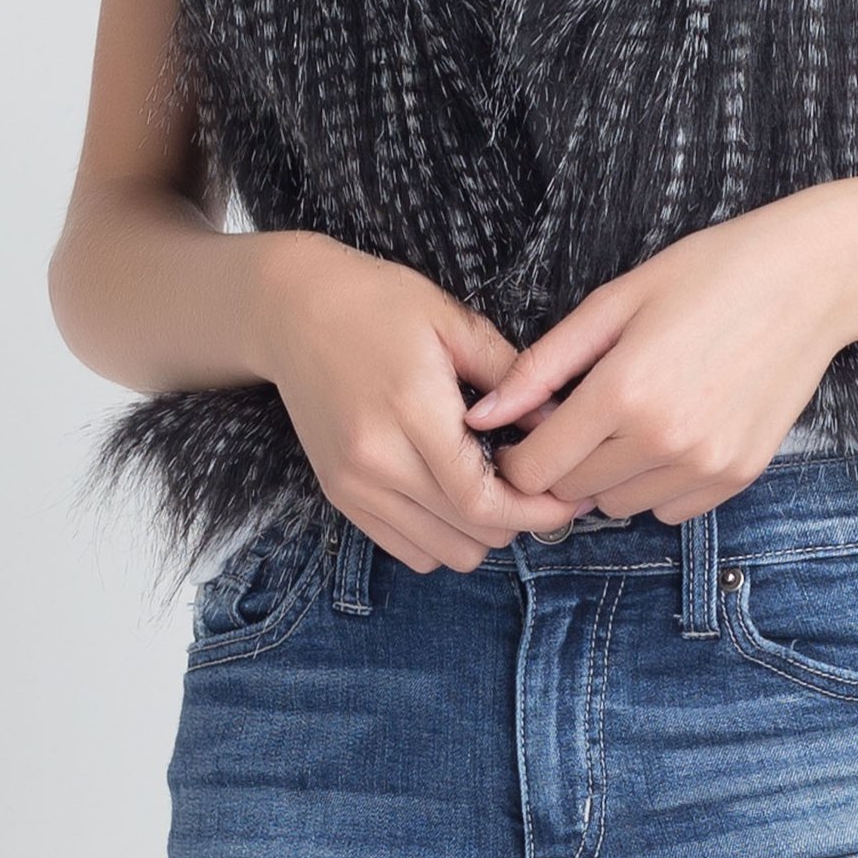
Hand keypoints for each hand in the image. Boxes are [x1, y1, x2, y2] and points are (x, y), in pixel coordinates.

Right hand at [245, 233, 585, 572]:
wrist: (290, 309)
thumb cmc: (375, 303)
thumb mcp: (451, 320)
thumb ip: (511, 374)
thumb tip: (559, 421)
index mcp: (411, 410)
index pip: (481, 499)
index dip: (534, 511)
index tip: (567, 500)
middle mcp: (376, 460)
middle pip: (467, 534)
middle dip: (517, 519)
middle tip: (538, 485)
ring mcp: (352, 484)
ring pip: (439, 554)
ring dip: (478, 533)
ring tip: (494, 487)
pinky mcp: (339, 494)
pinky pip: (404, 550)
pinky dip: (441, 537)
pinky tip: (454, 494)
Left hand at [459, 194, 857, 524]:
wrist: (808, 280)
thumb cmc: (708, 274)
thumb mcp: (615, 302)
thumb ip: (543, 365)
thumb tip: (483, 414)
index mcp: (623, 391)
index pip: (535, 469)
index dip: (517, 453)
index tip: (525, 429)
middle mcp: (664, 440)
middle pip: (572, 491)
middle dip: (561, 459)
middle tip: (581, 411)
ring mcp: (706, 464)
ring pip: (618, 505)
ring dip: (609, 473)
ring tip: (631, 414)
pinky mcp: (738, 476)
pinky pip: (668, 508)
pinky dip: (655, 482)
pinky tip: (671, 429)